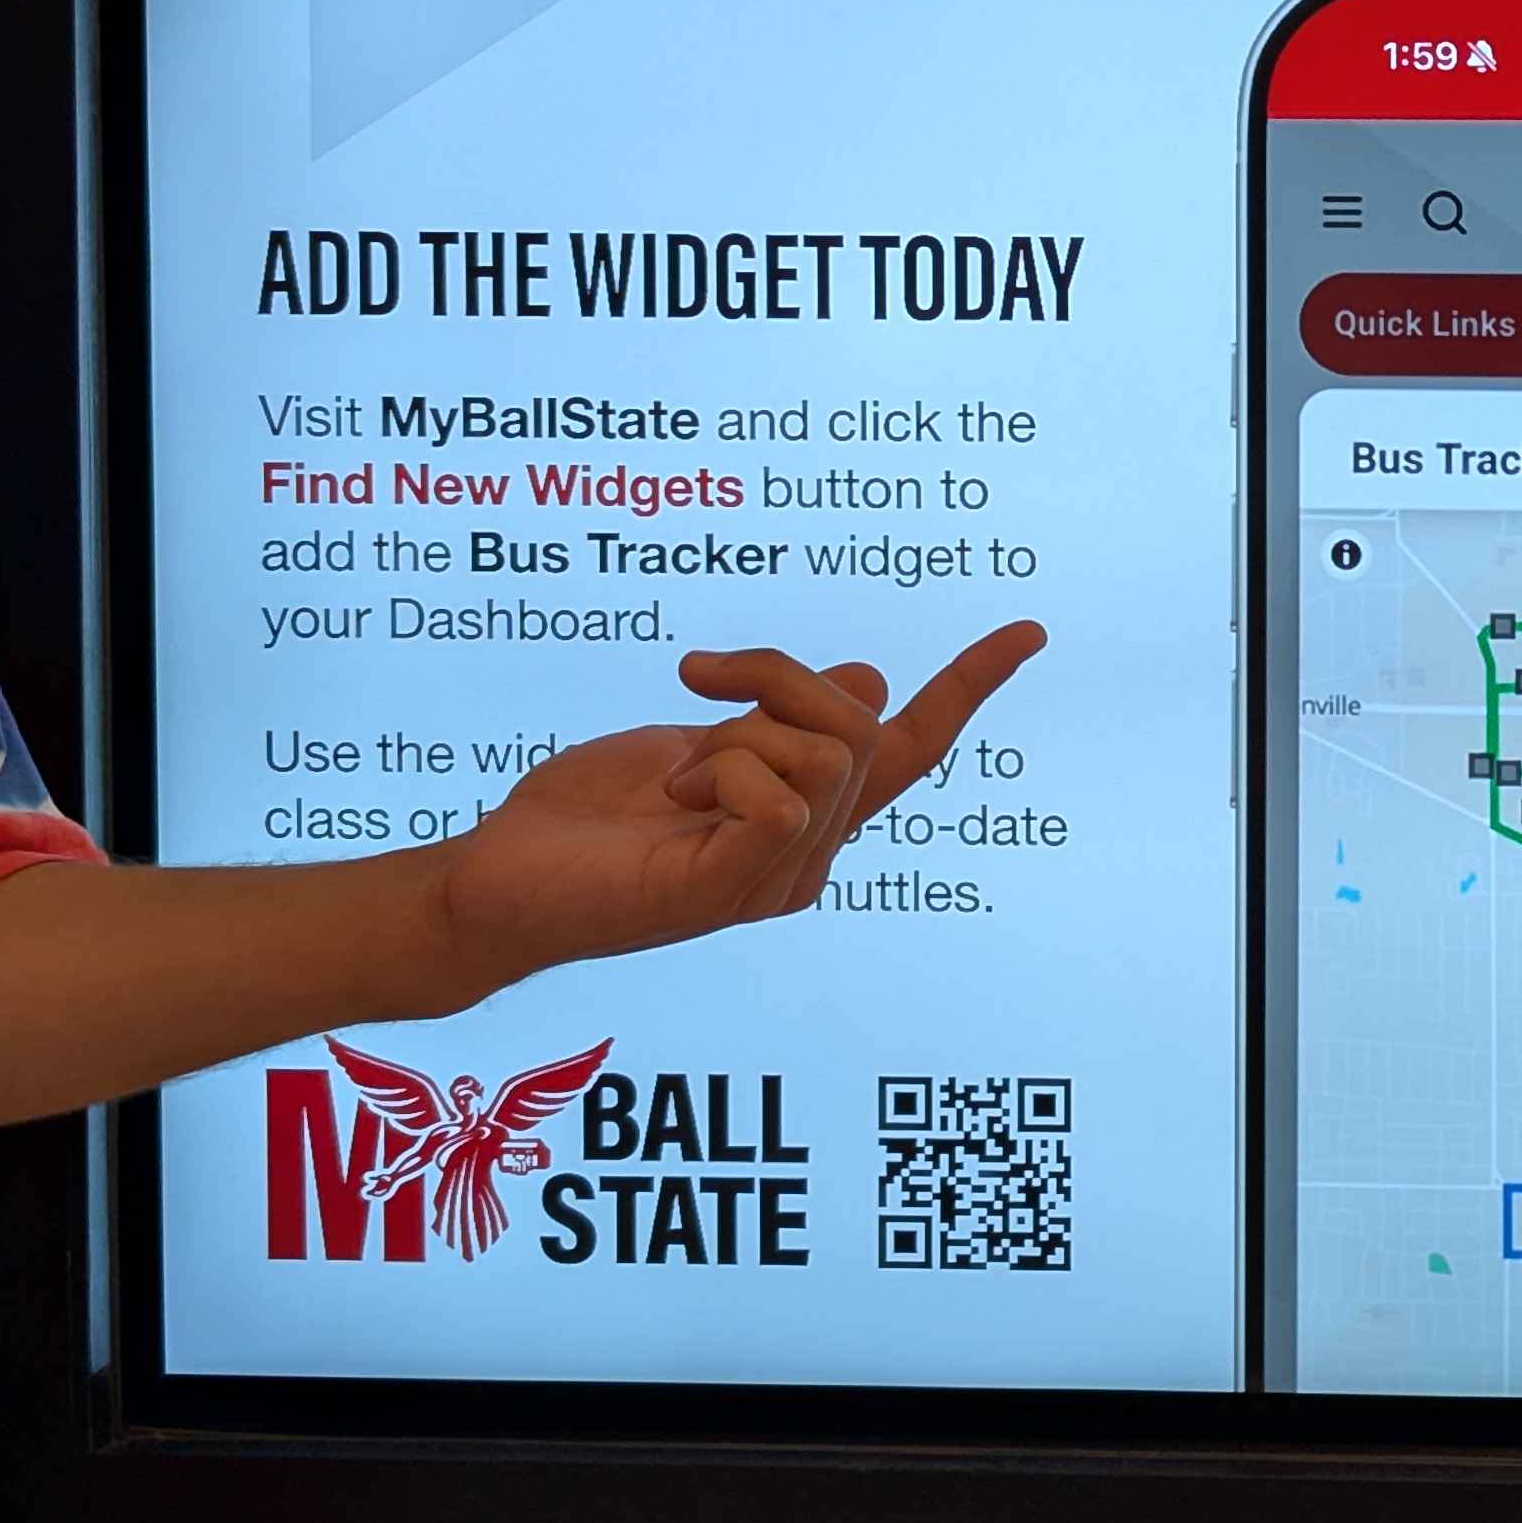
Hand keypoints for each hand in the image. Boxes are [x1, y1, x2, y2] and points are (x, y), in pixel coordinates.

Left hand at [422, 627, 1046, 989]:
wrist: (493, 885)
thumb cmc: (578, 822)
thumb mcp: (686, 746)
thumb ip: (773, 722)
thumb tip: (869, 681)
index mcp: (802, 824)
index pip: (907, 748)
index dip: (968, 687)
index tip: (1028, 631)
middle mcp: (804, 860)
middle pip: (856, 721)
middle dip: (776, 676)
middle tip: (693, 680)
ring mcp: (772, 882)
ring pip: (820, 750)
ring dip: (734, 728)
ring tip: (672, 770)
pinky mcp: (730, 891)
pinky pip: (777, 794)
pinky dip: (720, 770)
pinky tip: (672, 798)